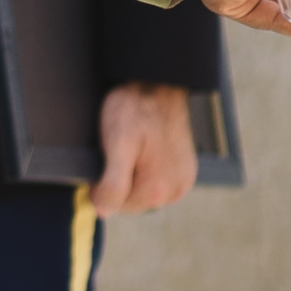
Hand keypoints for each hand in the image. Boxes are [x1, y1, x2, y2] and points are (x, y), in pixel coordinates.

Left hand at [95, 81, 198, 217]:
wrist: (160, 80)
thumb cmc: (136, 106)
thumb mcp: (117, 142)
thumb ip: (112, 182)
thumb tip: (103, 210)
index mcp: (157, 189)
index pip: (116, 206)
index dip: (103, 184)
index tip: (107, 156)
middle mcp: (176, 190)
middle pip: (132, 201)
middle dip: (120, 180)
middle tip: (121, 148)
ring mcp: (183, 181)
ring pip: (145, 192)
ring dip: (134, 175)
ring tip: (134, 146)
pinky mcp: (186, 171)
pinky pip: (158, 182)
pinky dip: (147, 170)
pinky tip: (145, 149)